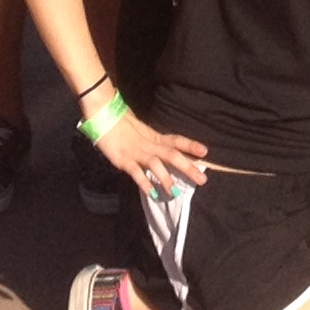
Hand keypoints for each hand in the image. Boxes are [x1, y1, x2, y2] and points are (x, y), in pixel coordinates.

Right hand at [94, 108, 209, 199]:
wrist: (104, 116)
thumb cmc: (124, 126)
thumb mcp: (143, 133)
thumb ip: (155, 143)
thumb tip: (171, 153)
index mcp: (155, 137)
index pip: (176, 140)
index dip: (190, 145)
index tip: (206, 152)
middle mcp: (149, 145)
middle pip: (172, 155)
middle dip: (188, 167)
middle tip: (202, 180)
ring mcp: (137, 152)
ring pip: (155, 164)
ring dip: (166, 178)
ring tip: (175, 192)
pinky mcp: (124, 160)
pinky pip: (136, 172)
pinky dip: (145, 183)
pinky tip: (153, 194)